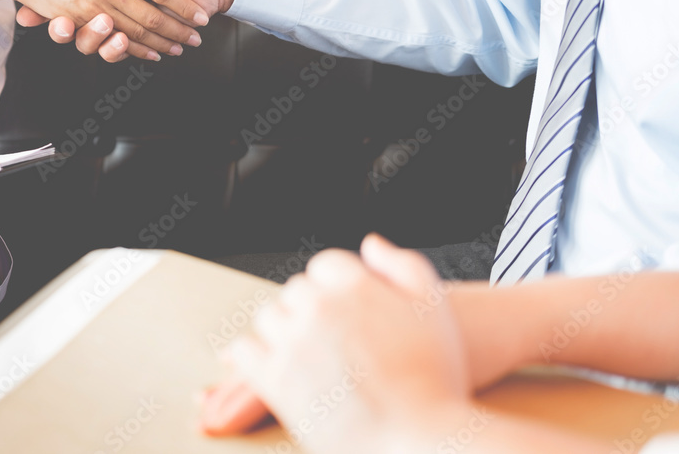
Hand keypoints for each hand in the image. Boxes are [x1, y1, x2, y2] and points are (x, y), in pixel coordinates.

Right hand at [16, 0, 242, 62]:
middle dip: (63, 29)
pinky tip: (119, 43)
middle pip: (78, 22)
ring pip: (99, 39)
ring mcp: (129, 18)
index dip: (47, 5)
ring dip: (93, 40)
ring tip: (98, 29)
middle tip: (58, 25)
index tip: (26, 12)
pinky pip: (124, 49)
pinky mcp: (147, 37)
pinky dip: (120, 51)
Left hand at [202, 235, 470, 453]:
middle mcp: (318, 306)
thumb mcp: (433, 307)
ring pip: (269, 317)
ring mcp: (291, 341)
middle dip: (310, 310)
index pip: (324, 265)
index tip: (343, 312)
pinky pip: (244, 350)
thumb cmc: (433, 377)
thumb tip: (371, 244)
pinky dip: (255, 356)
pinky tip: (277, 367)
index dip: (335, 288)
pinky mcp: (271, 379)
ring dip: (284, 331)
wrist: (419, 439)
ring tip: (309, 357)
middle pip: (296, 291)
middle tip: (330, 340)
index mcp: (353, 284)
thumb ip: (403, 264)